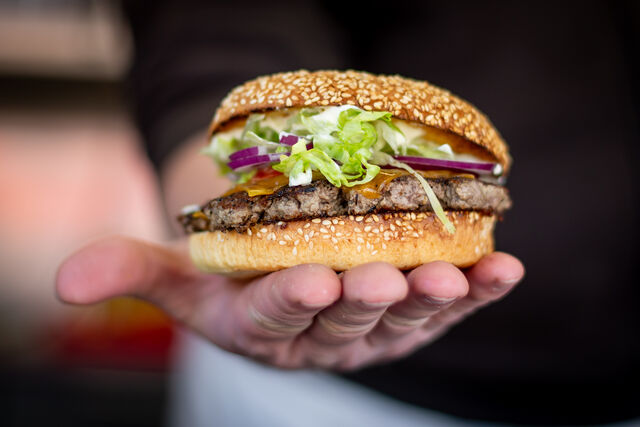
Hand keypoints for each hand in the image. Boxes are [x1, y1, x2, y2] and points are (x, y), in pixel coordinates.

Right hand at [56, 236, 523, 370]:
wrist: (285, 260)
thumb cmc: (232, 266)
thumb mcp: (182, 269)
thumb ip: (132, 272)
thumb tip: (62, 280)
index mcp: (264, 328)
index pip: (276, 317)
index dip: (292, 301)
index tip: (308, 280)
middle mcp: (324, 336)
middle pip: (347, 317)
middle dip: (366, 299)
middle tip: (382, 276)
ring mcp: (376, 328)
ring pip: (404, 317)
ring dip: (431, 296)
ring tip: (450, 274)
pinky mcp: (416, 313)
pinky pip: (452, 305)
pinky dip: (480, 289)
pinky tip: (504, 269)